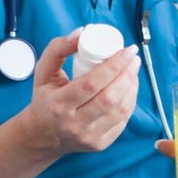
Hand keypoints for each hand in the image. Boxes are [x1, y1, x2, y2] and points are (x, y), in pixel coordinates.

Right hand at [20, 30, 139, 154]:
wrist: (43, 136)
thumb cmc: (45, 99)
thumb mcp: (42, 72)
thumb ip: (57, 49)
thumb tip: (82, 33)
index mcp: (59, 105)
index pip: (92, 84)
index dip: (114, 65)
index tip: (127, 50)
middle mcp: (74, 124)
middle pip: (110, 98)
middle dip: (128, 74)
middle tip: (134, 58)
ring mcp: (90, 137)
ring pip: (121, 110)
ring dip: (132, 86)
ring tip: (133, 70)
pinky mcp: (101, 144)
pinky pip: (123, 120)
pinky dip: (130, 100)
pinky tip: (130, 87)